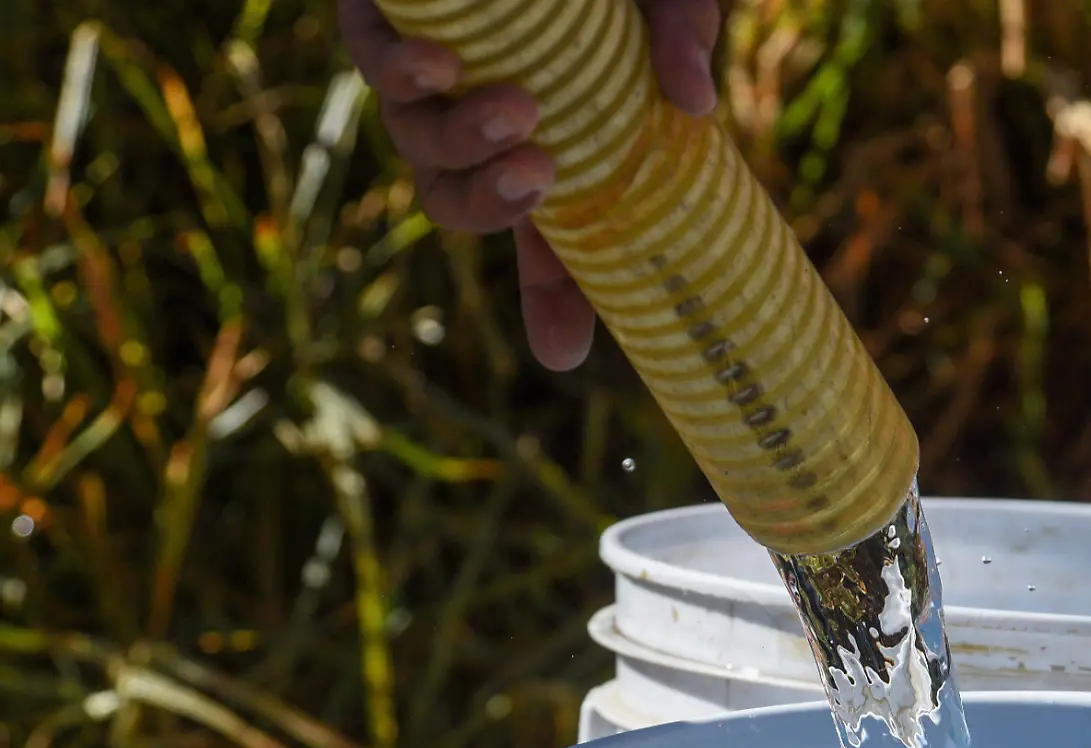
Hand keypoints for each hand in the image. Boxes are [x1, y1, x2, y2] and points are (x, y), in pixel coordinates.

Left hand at [339, 0, 721, 370]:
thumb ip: (685, 34)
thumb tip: (692, 102)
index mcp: (553, 138)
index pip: (548, 240)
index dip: (556, 299)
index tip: (566, 352)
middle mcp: (483, 120)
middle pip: (464, 206)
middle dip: (496, 208)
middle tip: (544, 176)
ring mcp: (431, 75)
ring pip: (422, 151)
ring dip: (463, 146)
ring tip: (517, 111)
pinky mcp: (382, 19)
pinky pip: (378, 66)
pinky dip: (406, 75)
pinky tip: (444, 64)